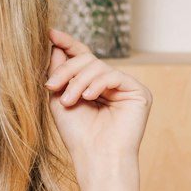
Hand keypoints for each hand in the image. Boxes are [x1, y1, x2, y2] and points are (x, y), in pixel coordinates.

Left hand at [45, 28, 151, 170]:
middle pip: (87, 60)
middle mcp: (111, 84)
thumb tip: (55, 44)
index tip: (50, 32)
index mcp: (93, 85)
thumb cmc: (77, 135)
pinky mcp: (139, 92)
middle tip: (51, 85)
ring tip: (68, 100)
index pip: (81, 58)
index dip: (67, 44)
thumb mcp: (59, 98)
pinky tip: (87, 97)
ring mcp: (125, 87)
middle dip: (67, 70)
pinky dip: (97, 84)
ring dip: (78, 81)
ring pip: (98, 66)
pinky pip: (114, 75)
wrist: (96, 158)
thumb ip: (59, 72)